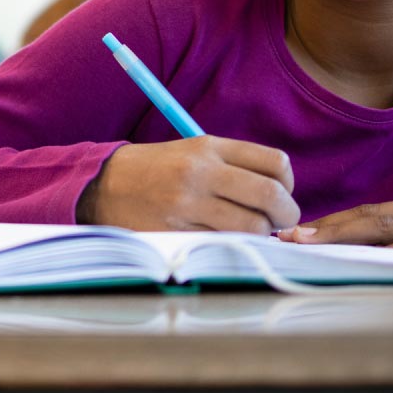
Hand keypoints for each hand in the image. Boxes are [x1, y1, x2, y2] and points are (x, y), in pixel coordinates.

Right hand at [82, 136, 298, 232]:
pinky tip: (227, 241)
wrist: (103, 184)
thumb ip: (233, 165)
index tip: (282, 194)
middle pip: (270, 196)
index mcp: (209, 147)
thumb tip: (277, 193)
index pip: (274, 163)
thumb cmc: (155, 169)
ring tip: (251, 233)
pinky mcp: (176, 231)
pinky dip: (234, 246)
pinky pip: (223, 244)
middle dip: (286, 214)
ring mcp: (187, 204)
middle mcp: (200, 172)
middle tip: (279, 222)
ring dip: (261, 235)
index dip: (288, 184)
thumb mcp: (193, 151)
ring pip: (251, 226)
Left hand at [279, 187, 392, 264]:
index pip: (372, 212)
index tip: (302, 230)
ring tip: (310, 243)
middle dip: (326, 226)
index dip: (335, 221)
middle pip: (369, 215)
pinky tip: (368, 257)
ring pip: (386, 226)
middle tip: (289, 235)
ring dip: (344, 234)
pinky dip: (392, 251)